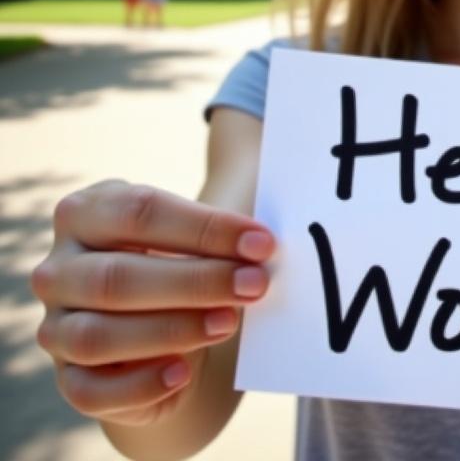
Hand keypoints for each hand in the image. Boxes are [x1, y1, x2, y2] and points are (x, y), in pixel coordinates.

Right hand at [32, 180, 274, 425]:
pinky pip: (90, 391)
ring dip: (172, 330)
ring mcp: (55, 326)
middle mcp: (58, 269)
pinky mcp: (67, 378)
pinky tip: (184, 372)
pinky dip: (140, 384)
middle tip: (254, 284)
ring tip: (229, 322)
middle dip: (195, 281)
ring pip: (99, 335)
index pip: (141, 211)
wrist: (156, 322)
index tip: (261, 242)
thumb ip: (218, 238)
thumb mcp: (191, 238)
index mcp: (84, 212)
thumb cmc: (178, 259)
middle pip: (117, 277)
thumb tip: (262, 247)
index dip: (205, 227)